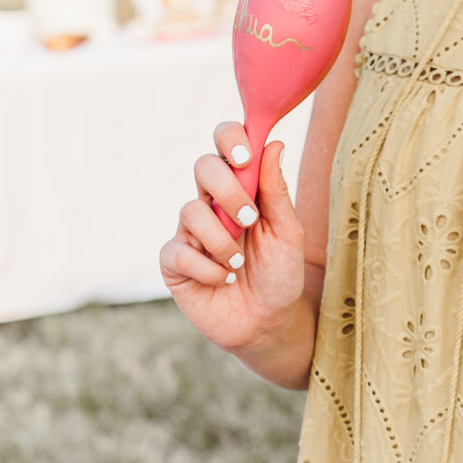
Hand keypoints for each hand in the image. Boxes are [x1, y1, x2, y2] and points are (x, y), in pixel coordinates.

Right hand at [160, 125, 305, 355]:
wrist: (268, 322)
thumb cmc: (280, 274)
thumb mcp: (288, 232)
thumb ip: (277, 191)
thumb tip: (274, 144)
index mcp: (240, 188)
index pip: (225, 144)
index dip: (230, 139)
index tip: (246, 157)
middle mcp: (211, 203)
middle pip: (203, 166)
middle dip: (227, 189)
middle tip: (249, 219)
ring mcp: (190, 232)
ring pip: (191, 211)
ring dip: (222, 240)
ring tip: (239, 264)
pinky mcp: (174, 262)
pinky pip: (179, 251)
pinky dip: (207, 268)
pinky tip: (222, 280)